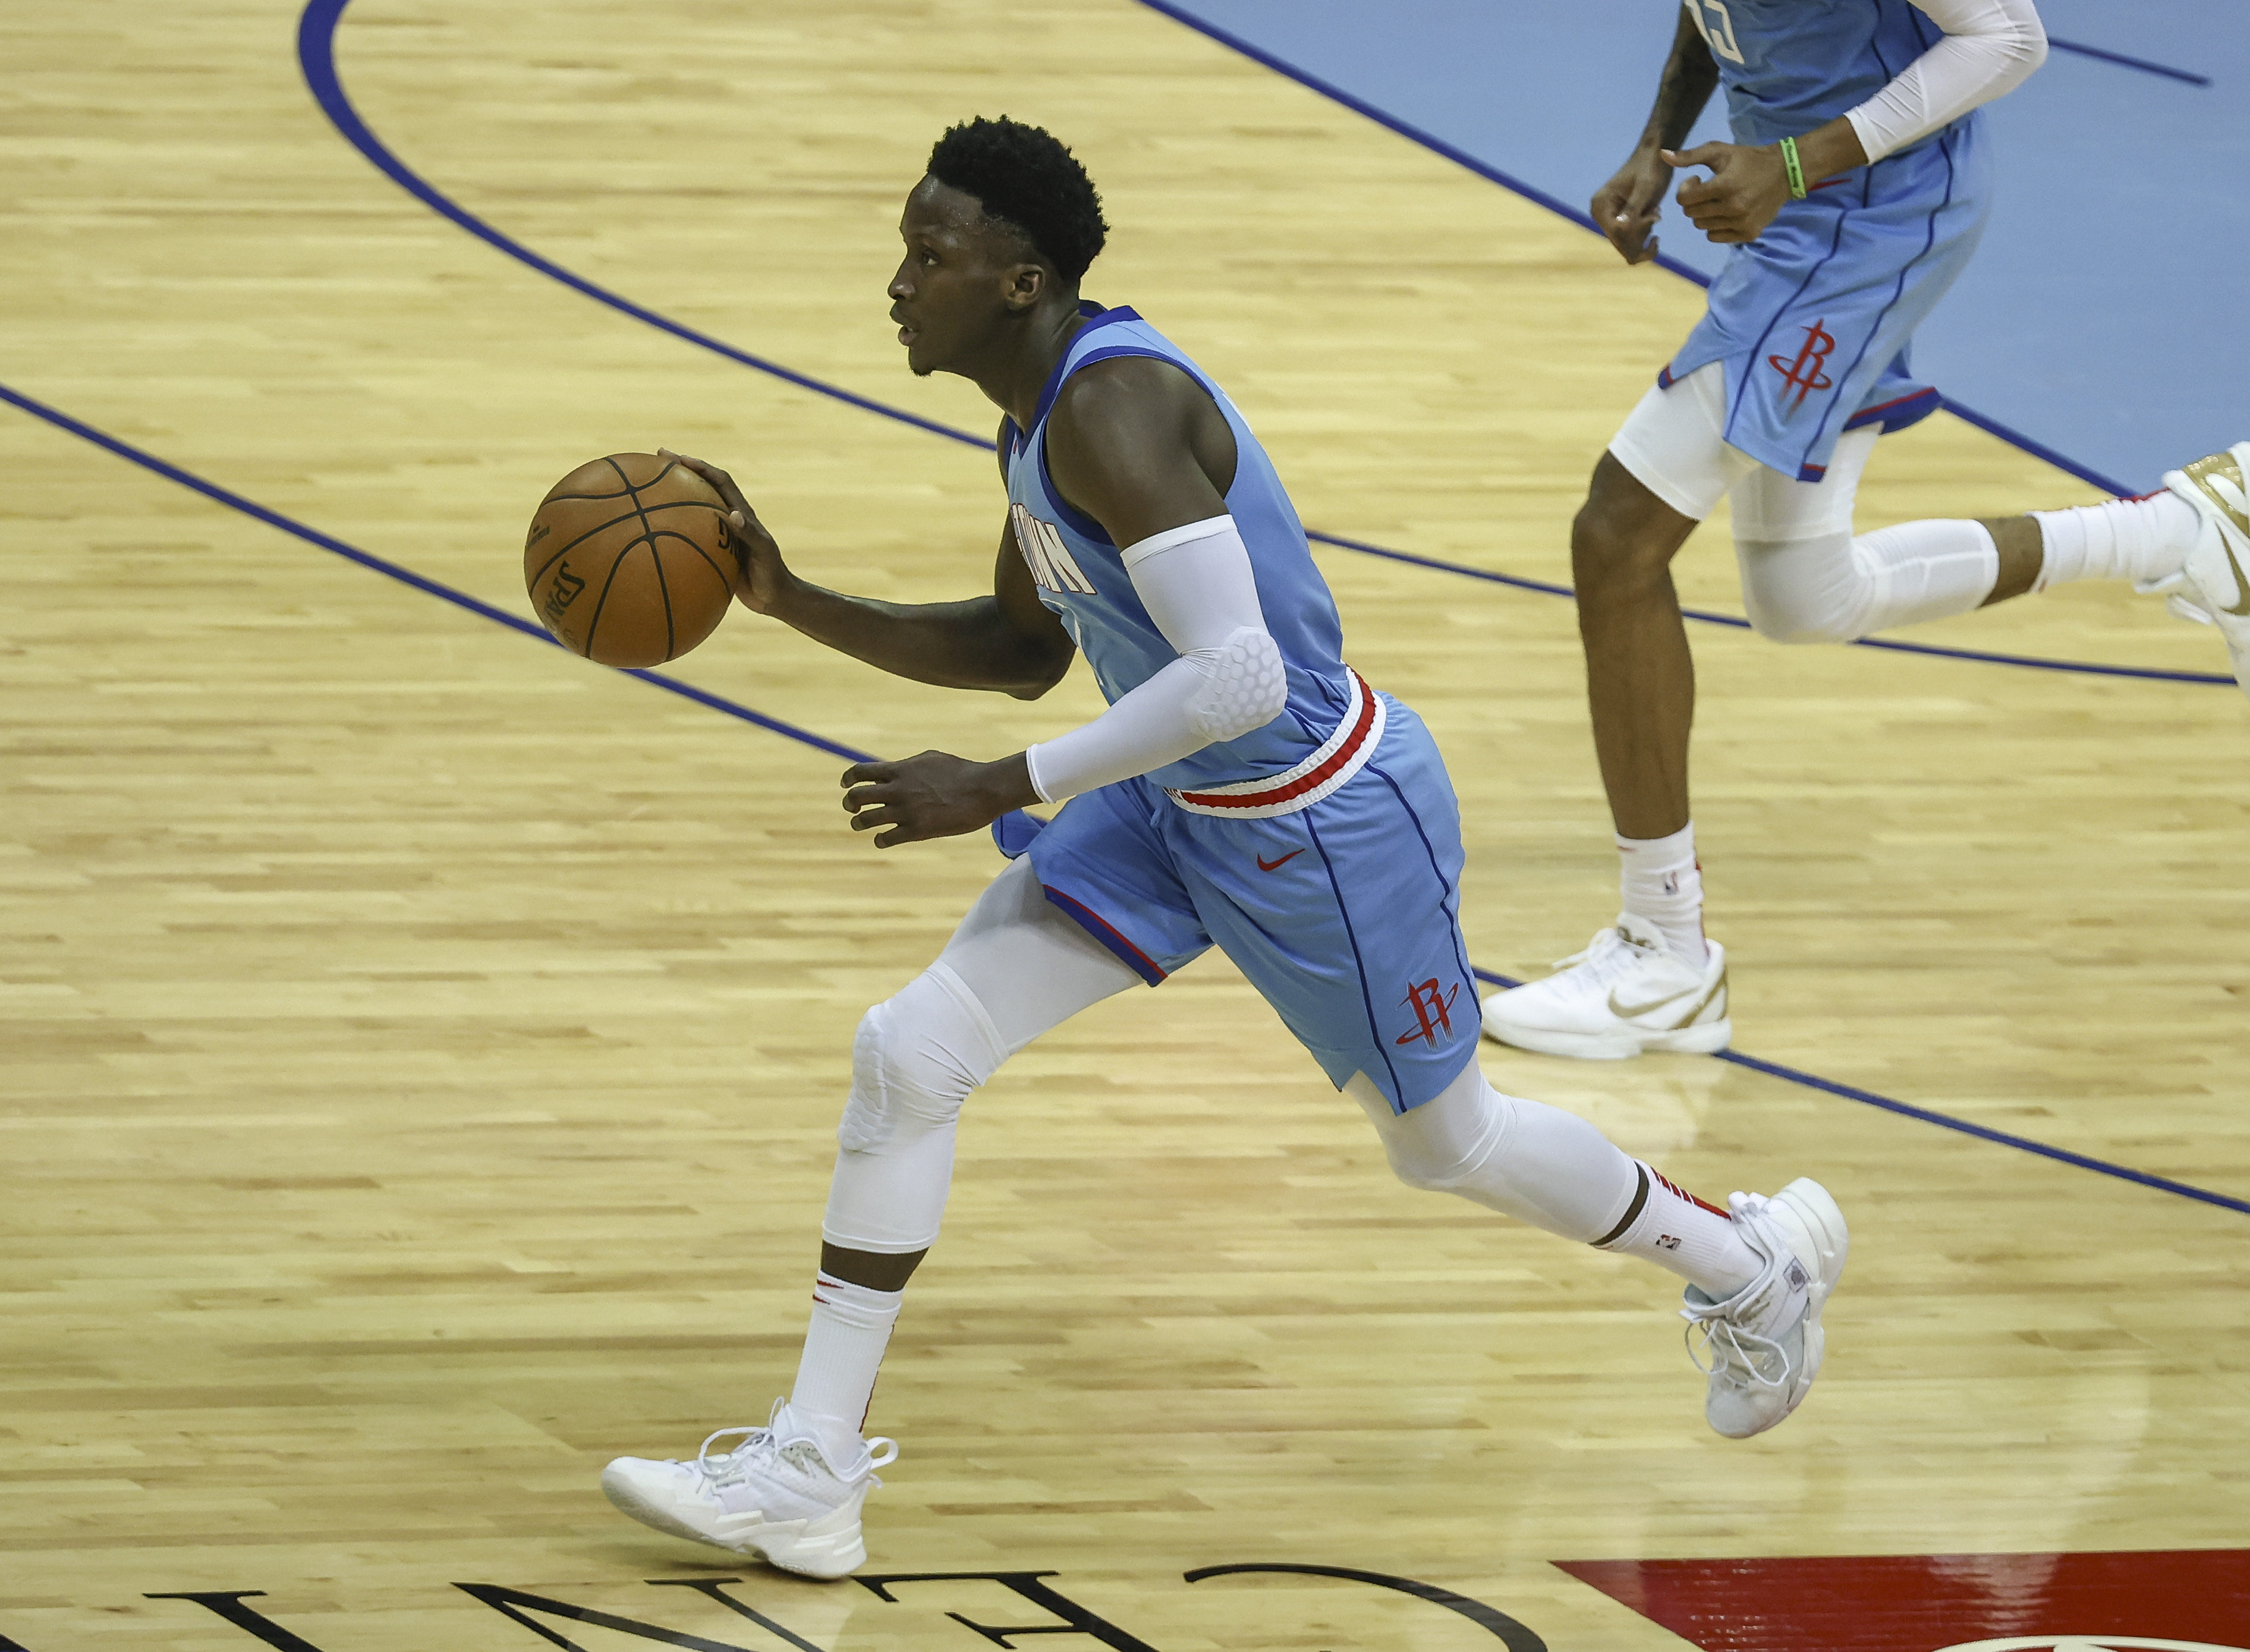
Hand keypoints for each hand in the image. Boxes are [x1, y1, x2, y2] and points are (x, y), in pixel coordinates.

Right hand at [658, 448, 794, 614]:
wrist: (773, 597)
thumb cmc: (771, 572)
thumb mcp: (763, 552)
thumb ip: (749, 533)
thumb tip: (733, 514)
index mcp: (741, 511)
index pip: (719, 480)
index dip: (701, 466)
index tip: (678, 458)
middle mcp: (729, 517)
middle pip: (702, 486)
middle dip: (682, 470)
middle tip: (658, 460)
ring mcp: (720, 533)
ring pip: (694, 508)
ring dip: (675, 496)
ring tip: (649, 489)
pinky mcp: (715, 549)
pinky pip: (690, 534)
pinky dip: (675, 529)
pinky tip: (654, 532)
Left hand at [840, 750, 1038, 847]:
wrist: (982, 790)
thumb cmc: (960, 771)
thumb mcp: (929, 759)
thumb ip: (906, 765)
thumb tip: (891, 770)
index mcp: (900, 770)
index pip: (860, 772)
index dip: (848, 778)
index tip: (846, 785)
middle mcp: (898, 790)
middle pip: (858, 797)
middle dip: (850, 803)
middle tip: (851, 807)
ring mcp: (907, 811)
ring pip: (867, 820)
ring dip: (859, 823)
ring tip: (860, 824)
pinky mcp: (917, 830)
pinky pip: (886, 839)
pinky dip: (880, 840)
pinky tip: (883, 839)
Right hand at [1591, 146, 1676, 264]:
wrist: (1655, 156)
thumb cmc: (1651, 167)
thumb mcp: (1645, 187)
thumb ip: (1633, 207)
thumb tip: (1619, 228)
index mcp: (1601, 206)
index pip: (1615, 234)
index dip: (1637, 232)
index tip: (1656, 217)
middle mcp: (1601, 216)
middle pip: (1620, 244)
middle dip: (1641, 234)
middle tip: (1657, 214)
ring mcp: (1610, 220)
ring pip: (1627, 246)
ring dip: (1645, 232)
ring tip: (1655, 211)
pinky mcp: (1621, 222)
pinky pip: (1631, 241)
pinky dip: (1646, 233)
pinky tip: (1654, 215)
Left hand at [1662, 141, 1790, 244]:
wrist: (1785, 172)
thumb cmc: (1748, 160)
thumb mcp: (1719, 152)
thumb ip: (1690, 156)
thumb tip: (1663, 155)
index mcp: (1725, 185)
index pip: (1684, 199)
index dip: (1685, 189)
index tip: (1697, 180)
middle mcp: (1733, 208)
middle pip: (1691, 214)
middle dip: (1693, 201)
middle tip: (1708, 190)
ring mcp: (1742, 223)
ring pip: (1702, 227)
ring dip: (1704, 214)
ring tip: (1718, 200)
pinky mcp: (1749, 234)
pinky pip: (1716, 237)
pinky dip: (1716, 226)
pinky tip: (1726, 213)